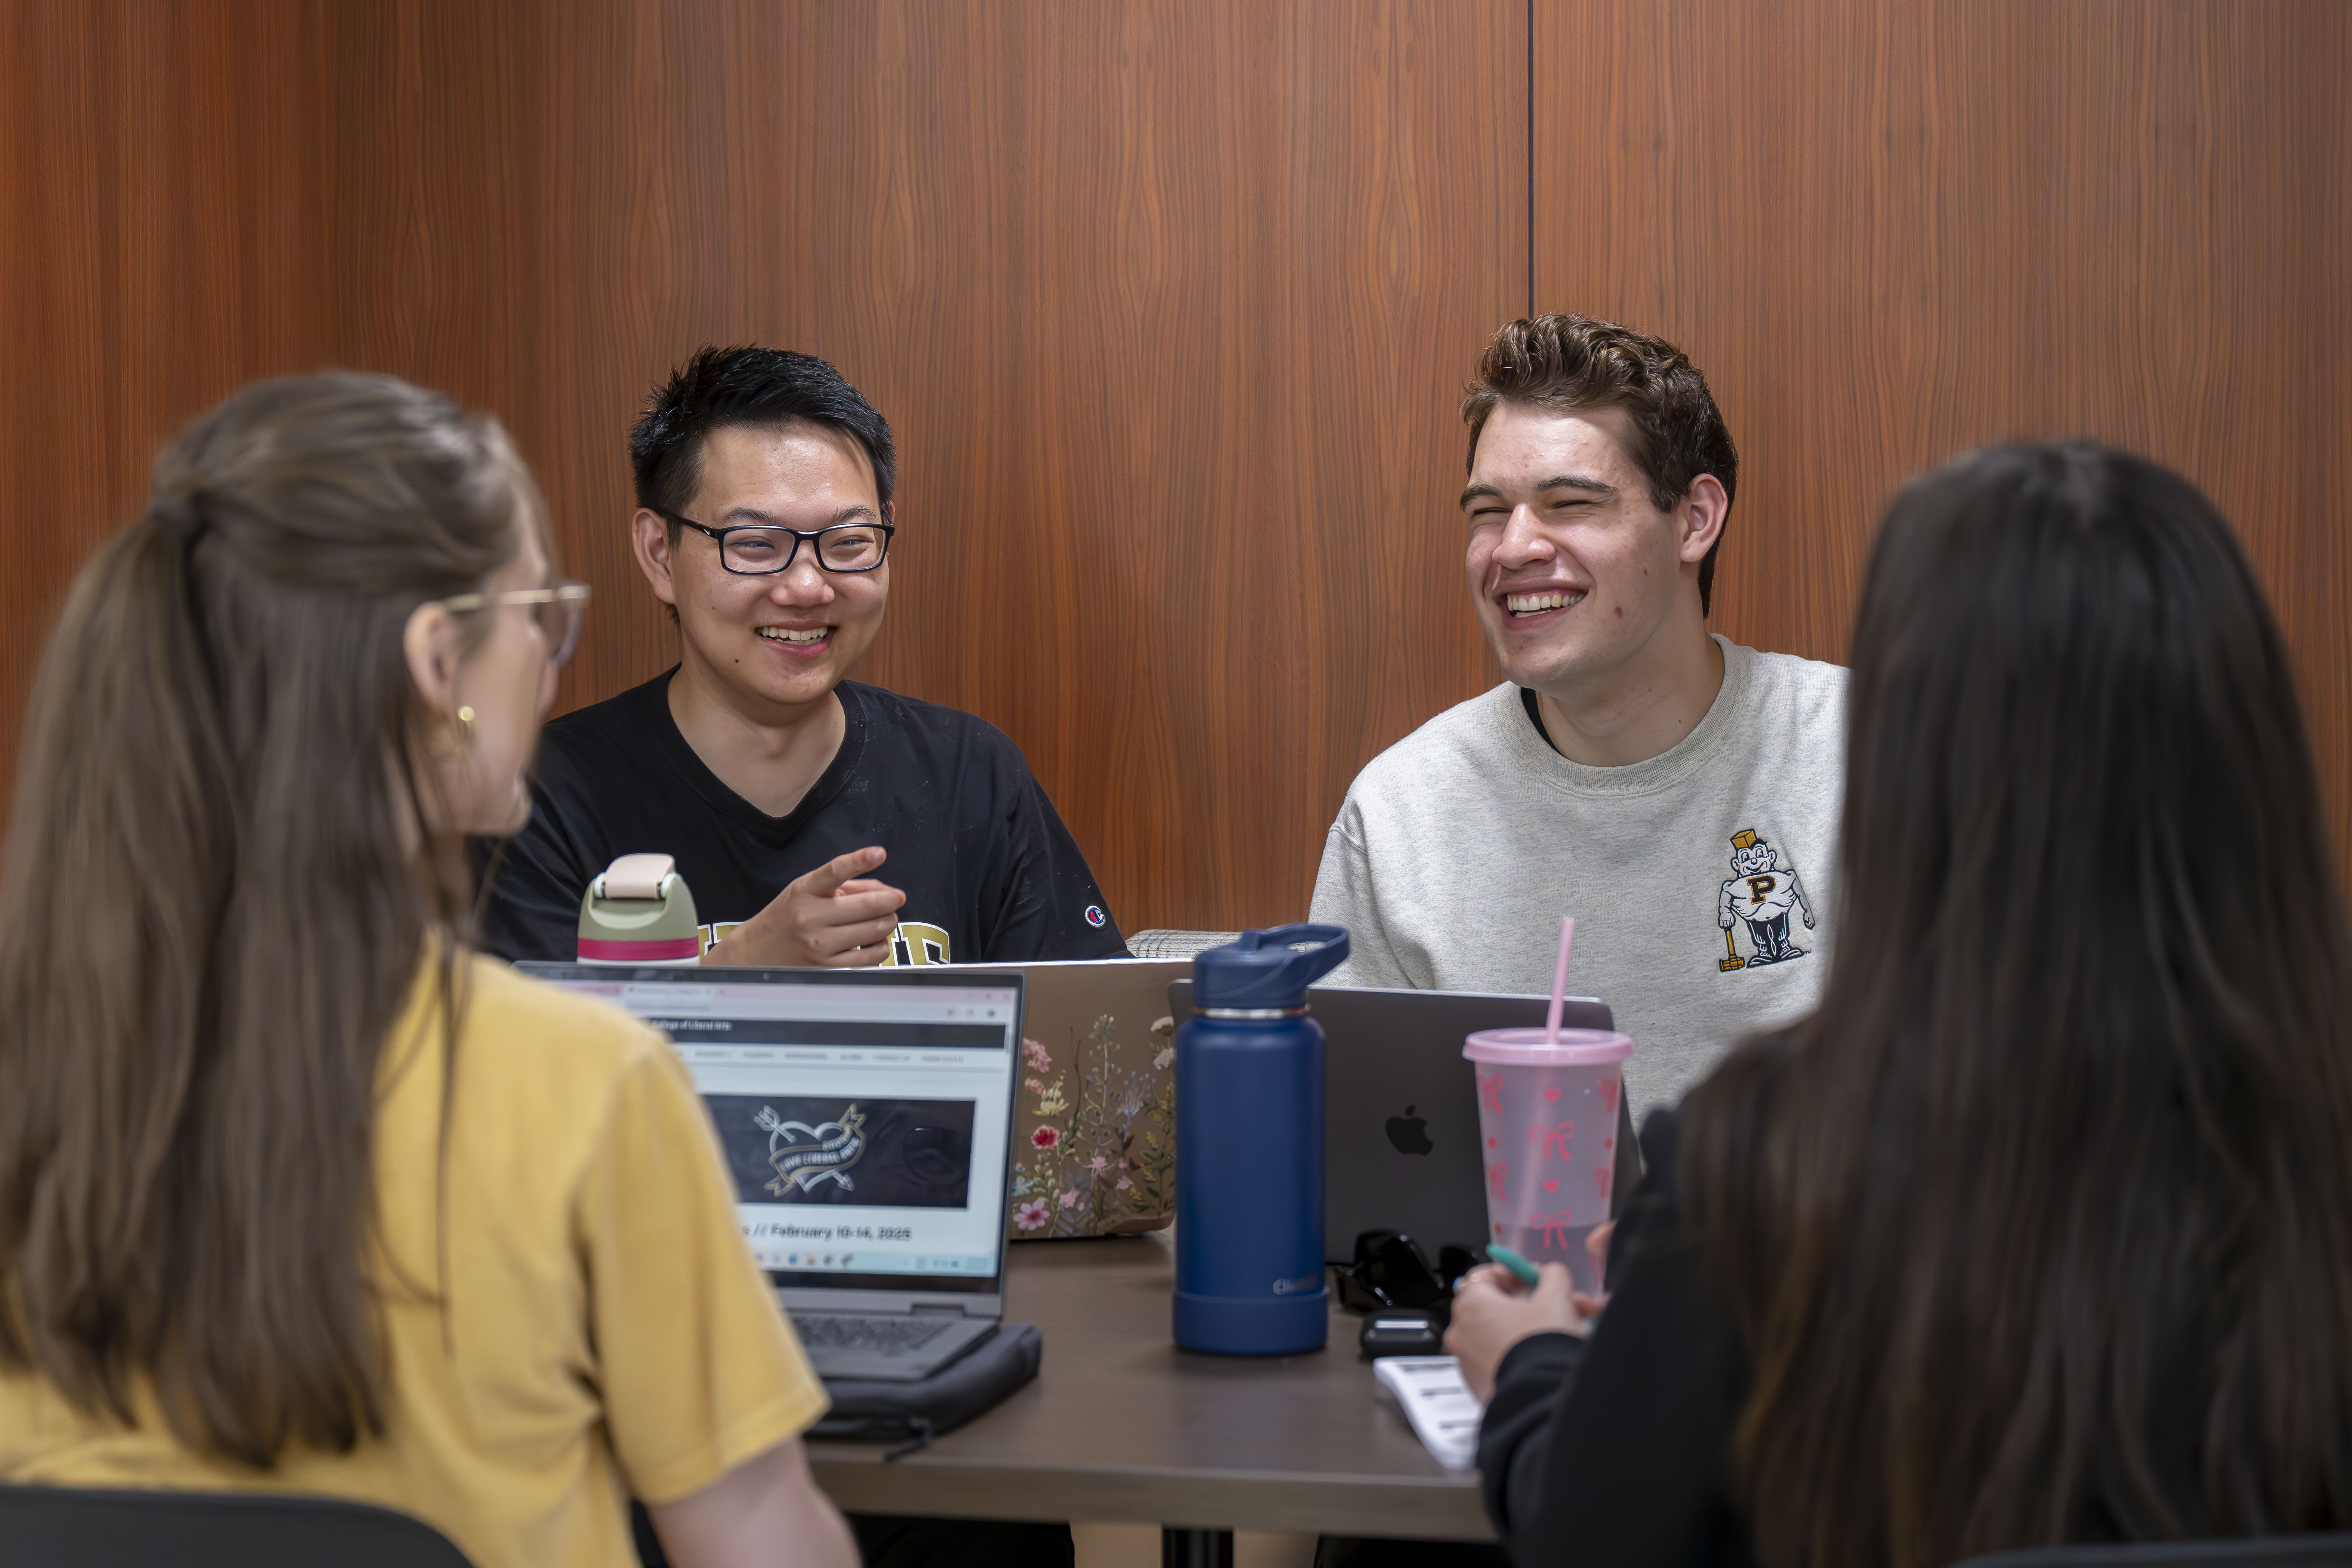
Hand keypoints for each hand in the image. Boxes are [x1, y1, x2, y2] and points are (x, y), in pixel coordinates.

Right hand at [703, 847, 904, 967]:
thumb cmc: (791, 913)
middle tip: (894, 899)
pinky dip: (882, 945)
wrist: (760, 949)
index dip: (859, 860)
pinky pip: (871, 956)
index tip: (879, 853)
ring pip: (875, 930)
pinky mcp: (828, 966)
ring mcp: (820, 944)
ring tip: (883, 918)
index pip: (834, 871)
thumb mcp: (810, 889)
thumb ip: (850, 884)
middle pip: (868, 905)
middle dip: (891, 900)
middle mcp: (810, 916)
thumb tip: (887, 891)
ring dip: (888, 921)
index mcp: (805, 890)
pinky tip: (875, 939)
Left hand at [1445, 1262, 1604, 1404]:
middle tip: (1556, 1306)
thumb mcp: (1555, 1297)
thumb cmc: (1542, 1344)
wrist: (1542, 1396)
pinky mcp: (1478, 1385)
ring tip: (1562, 1331)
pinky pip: (1499, 1359)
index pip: (1485, 1275)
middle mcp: (1460, 1332)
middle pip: (1496, 1306)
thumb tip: (1549, 1274)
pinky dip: (1520, 1352)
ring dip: (1529, 1327)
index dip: (1514, 1273)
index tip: (1535, 1278)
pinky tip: (1547, 1354)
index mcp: (1470, 1304)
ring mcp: (1466, 1361)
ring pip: (1500, 1334)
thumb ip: (1551, 1276)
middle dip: (1531, 1303)